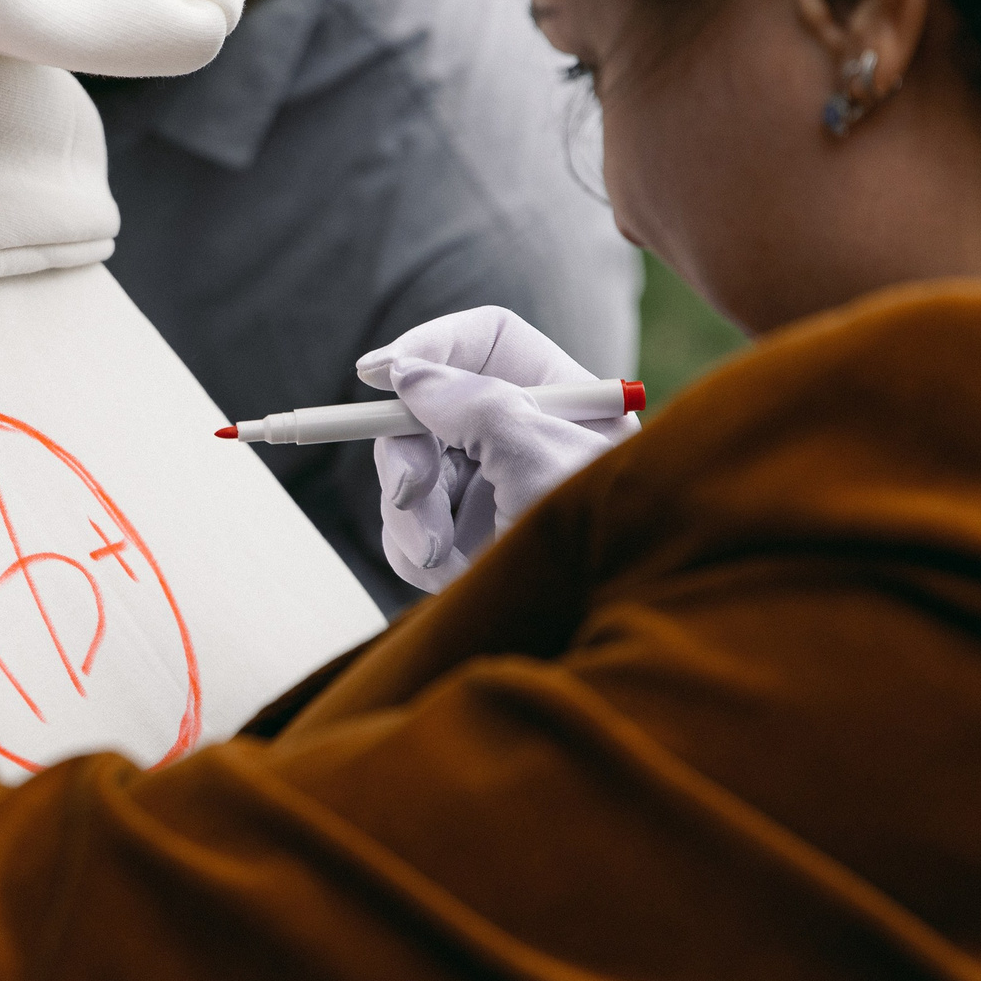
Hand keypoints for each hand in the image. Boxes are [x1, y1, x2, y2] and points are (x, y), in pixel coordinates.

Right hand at [356, 306, 639, 592]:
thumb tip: (406, 373)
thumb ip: (474, 404)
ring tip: (444, 554)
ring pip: (409, 473)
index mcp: (566, 403)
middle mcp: (525, 442)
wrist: (604, 637)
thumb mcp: (537, 458)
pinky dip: (414, 550)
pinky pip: (407, 529)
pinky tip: (450, 575)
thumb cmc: (597, 542)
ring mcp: (493, 496)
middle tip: (410, 489)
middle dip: (409, 451)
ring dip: (412, 511)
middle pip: (431, 408)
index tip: (376, 373)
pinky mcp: (467, 546)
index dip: (432, 346)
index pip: (488, 342)